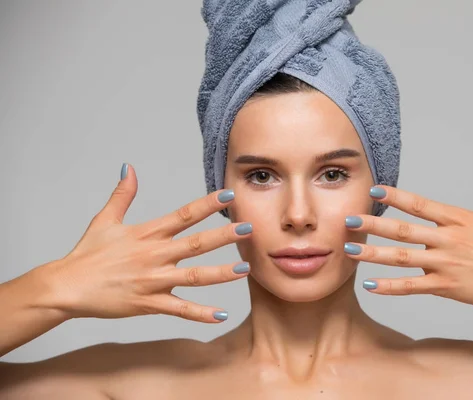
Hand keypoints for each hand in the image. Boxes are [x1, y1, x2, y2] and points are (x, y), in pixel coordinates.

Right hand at [38, 163, 251, 322]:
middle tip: (249, 228)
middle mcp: (154, 255)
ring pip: (193, 276)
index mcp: (147, 233)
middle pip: (195, 243)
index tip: (229, 196)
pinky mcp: (147, 303)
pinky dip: (200, 313)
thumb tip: (129, 168)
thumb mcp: (105, 219)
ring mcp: (152, 280)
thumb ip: (122, 194)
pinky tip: (221, 315)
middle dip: (224, 236)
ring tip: (245, 269)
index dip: (207, 205)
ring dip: (221, 273)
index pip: (183, 215)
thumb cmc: (87, 253)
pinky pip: (179, 309)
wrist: (65, 286)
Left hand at [344, 161, 472, 313]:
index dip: (396, 196)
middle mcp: (448, 240)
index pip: (421, 204)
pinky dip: (390, 287)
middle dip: (373, 224)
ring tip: (350, 250)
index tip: (374, 190)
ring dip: (373, 253)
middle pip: (403, 230)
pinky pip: (412, 287)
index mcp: (460, 220)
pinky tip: (370, 285)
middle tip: (348, 220)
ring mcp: (445, 264)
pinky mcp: (446, 287)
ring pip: (401, 258)